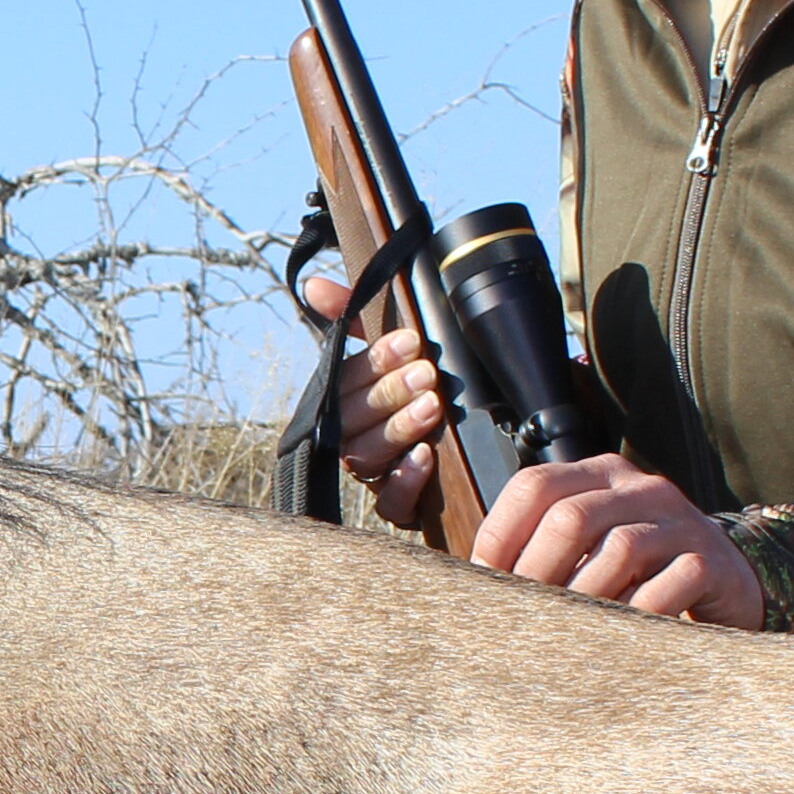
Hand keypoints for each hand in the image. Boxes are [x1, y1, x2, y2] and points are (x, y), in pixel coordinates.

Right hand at [292, 271, 448, 532]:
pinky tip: (424, 457)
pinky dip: (405, 481)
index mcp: (348, 401)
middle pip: (352, 421)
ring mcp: (374, 476)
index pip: (345, 381)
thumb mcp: (398, 348)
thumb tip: (313, 285)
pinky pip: (389, 504)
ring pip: (366, 458)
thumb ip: (355, 314)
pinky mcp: (398, 508)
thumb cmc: (424, 390)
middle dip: (389, 394)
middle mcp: (353, 439)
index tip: (410, 341)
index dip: (374, 361)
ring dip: (398, 429)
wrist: (480, 449)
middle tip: (427, 374)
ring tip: (433, 406)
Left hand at [477, 453, 764, 626]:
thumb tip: (470, 588)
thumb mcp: (587, 550)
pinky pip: (664, 587)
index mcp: (599, 474)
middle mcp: (641, 487)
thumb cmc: (635, 574)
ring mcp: (681, 521)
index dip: (500, 536)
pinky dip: (632, 617)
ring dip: (583, 600)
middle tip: (522, 621)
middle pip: (572, 517)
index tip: (484, 587)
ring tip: (562, 636)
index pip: (534, 486)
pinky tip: (614, 643)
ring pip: (619, 550)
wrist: (726, 586)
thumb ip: (540, 551)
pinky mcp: (711, 562)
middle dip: (536, 574)